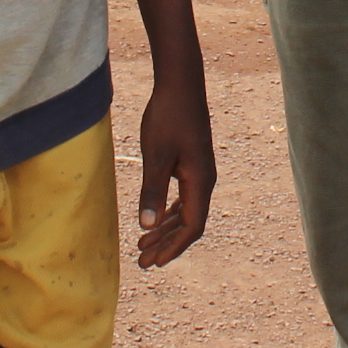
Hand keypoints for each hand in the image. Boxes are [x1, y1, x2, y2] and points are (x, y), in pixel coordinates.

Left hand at [133, 84, 212, 268]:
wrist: (180, 85)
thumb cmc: (168, 118)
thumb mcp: (156, 156)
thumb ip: (152, 191)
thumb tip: (147, 226)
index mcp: (200, 182)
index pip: (192, 226)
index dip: (173, 247)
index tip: (154, 262)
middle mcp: (205, 180)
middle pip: (189, 223)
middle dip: (166, 244)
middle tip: (142, 262)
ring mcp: (200, 172)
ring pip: (186, 211)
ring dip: (166, 229)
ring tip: (143, 245)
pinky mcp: (192, 163)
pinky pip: (184, 197)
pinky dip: (169, 211)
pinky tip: (156, 218)